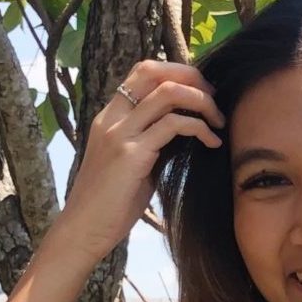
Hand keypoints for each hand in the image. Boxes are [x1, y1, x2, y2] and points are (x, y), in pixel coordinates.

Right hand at [58, 60, 224, 259]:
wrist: (83, 230)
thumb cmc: (109, 205)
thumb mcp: (133, 165)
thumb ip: (152, 143)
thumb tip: (184, 131)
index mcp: (110, 118)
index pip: (143, 72)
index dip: (176, 72)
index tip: (202, 91)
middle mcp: (112, 118)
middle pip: (153, 71)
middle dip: (191, 77)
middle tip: (214, 97)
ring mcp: (120, 134)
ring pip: (168, 93)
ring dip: (201, 101)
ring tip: (218, 120)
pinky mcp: (131, 154)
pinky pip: (173, 124)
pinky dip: (200, 128)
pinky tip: (212, 143)